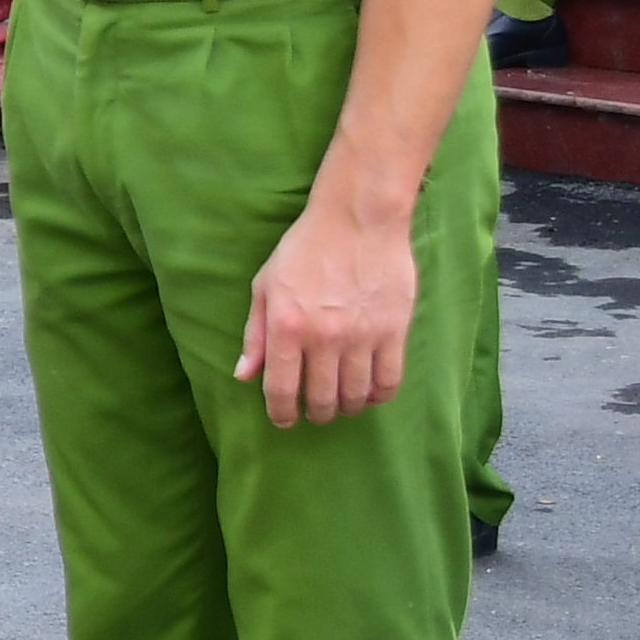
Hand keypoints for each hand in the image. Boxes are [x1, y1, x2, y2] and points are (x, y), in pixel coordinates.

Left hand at [241, 184, 418, 426]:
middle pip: (322, 399)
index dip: (281, 413)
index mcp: (287, 327)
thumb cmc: (304, 250)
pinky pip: (389, 381)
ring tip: (340, 402)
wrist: (357, 220)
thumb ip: (256, 334)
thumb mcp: (266, 286)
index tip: (284, 420)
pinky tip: (368, 392)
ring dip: (346, 407)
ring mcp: (363, 336)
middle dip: (316, 413)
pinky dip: (378, 396)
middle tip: (314, 411)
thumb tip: (244, 376)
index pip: (282, 389)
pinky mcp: (395, 331)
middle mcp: (325, 337)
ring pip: (356, 396)